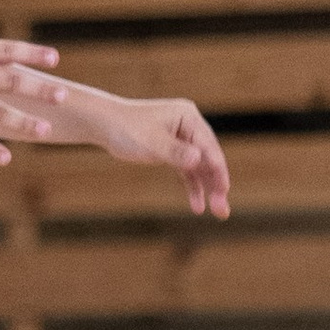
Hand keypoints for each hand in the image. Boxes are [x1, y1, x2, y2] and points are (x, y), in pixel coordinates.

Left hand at [99, 92, 231, 219]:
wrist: (105, 125)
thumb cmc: (127, 129)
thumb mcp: (152, 142)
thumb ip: (175, 152)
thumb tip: (198, 159)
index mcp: (188, 117)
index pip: (208, 146)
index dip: (218, 169)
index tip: (224, 191)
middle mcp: (189, 125)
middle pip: (208, 158)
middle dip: (216, 184)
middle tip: (223, 210)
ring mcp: (182, 138)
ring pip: (200, 166)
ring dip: (208, 188)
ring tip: (218, 213)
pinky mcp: (173, 149)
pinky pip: (187, 170)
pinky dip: (192, 186)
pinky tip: (197, 206)